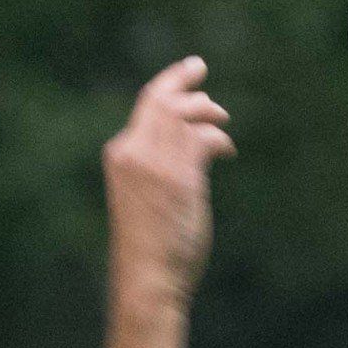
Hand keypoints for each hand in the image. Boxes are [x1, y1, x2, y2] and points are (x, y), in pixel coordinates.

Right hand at [104, 56, 236, 302]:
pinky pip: (203, 139)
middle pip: (164, 99)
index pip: (146, 107)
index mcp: (120, 155)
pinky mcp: (179, 178)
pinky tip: (227, 151)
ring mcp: (156, 164)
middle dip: (185, 80)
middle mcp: (134, 152)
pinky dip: (218, 138)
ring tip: (222, 119)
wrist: (147, 280)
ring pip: (184, 114)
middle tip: (201, 67)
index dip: (169, 86)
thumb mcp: (145, 200)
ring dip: (208, 111)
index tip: (188, 74)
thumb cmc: (149, 251)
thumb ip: (158, 170)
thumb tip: (192, 153)